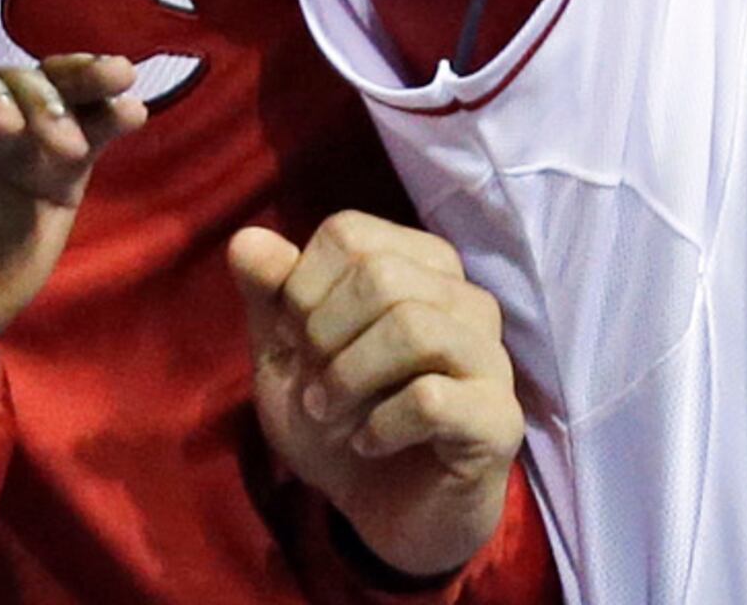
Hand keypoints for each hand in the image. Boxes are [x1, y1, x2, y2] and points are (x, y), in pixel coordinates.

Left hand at [0, 52, 144, 414]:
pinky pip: (86, 138)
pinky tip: (132, 110)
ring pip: (54, 95)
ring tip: (119, 77)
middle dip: (38, 98)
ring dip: (85, 82)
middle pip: (10, 80)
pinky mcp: (54, 177)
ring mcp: (15, 141)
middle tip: (58, 141)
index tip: (2, 123)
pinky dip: (109, 120)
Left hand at [231, 211, 524, 581]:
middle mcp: (465, 298)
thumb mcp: (285, 353)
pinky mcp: (498, 418)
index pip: (350, 234)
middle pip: (381, 275)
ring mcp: (490, 357)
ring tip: (329, 413)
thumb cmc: (337, 417)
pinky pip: (432, 399)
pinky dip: (380, 424)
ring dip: (348, 378)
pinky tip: (367, 443)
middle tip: (312, 386)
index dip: (302, 287)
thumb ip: (268, 293)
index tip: (294, 340)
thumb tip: (248, 237)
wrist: (379, 511)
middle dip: (323, 334)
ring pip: (413, 327)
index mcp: (417, 265)